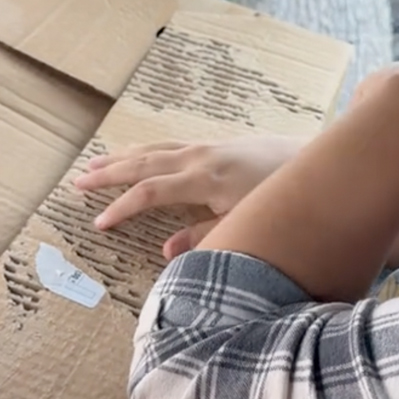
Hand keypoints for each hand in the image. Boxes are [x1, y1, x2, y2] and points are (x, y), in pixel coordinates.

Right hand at [73, 135, 305, 255]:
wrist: (322, 158)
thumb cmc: (287, 196)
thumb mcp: (247, 223)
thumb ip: (205, 237)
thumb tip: (165, 252)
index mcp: (205, 179)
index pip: (148, 192)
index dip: (120, 208)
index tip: (98, 224)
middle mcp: (201, 158)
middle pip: (142, 164)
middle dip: (108, 174)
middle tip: (76, 183)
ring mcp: (208, 148)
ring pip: (153, 150)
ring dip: (121, 157)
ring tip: (93, 164)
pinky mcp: (217, 145)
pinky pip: (169, 146)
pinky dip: (145, 151)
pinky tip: (136, 155)